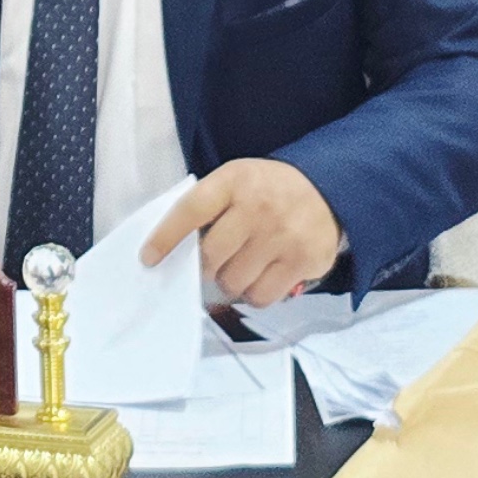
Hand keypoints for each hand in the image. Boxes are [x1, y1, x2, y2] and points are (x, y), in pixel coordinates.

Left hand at [142, 159, 342, 306]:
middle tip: (215, 262)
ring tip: (243, 266)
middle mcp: (259, 208)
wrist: (329, 188)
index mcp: (235, 181)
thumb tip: (174, 251)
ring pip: (234, 282)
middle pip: (211, 257)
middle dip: (205, 267)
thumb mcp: (236, 181)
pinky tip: (262, 276)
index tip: (148, 259)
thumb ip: (208, 207)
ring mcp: (283, 237)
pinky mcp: (304, 261)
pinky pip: (262, 297)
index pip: (190, 210)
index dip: (165, 237)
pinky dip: (254, 294)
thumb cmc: (269, 190)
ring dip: (231, 281)